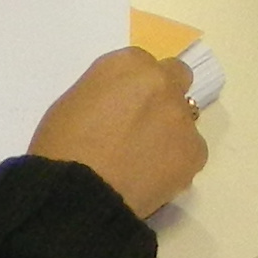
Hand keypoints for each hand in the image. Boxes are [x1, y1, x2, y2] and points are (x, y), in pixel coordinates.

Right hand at [30, 45, 206, 213]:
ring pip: (185, 118)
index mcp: (129, 64)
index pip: (144, 63)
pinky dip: (176, 162)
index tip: (124, 105)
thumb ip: (108, 91)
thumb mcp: (75, 101)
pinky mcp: (196, 151)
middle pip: (177, 77)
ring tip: (144, 160)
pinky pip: (191, 151)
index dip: (135, 86)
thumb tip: (121, 104)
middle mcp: (163, 83)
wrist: (79, 194)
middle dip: (165, 94)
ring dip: (170, 130)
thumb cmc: (62, 145)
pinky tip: (152, 177)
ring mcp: (182, 117)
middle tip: (145, 123)